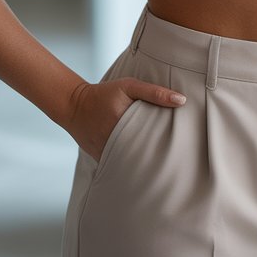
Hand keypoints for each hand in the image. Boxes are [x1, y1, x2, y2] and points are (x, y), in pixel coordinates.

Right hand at [65, 78, 185, 161]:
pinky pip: (119, 165)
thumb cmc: (105, 93)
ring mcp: (107, 153)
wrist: (75, 106)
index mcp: (124, 124)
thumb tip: (181, 101)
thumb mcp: (129, 86)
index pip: (152, 140)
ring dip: (145, 164)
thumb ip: (154, 92)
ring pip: (131, 164)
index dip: (166, 145)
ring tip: (163, 170)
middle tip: (176, 162)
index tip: (180, 148)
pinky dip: (129, 165)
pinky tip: (142, 169)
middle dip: (158, 158)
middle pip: (144, 155)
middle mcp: (115, 141)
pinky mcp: (101, 159)